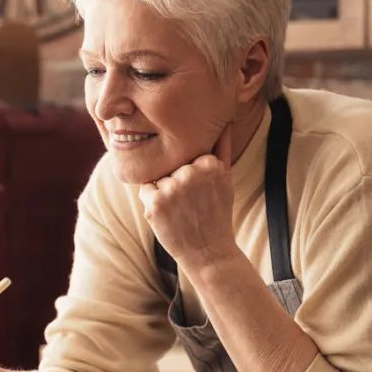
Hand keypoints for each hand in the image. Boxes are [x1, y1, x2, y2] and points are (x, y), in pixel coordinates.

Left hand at [139, 124, 239, 269]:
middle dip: (176, 182)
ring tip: (182, 211)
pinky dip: (152, 202)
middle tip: (192, 204)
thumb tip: (224, 120)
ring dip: (164, 192)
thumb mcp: (225, 178)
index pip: (185, 155)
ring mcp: (172, 187)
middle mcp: (191, 172)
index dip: (189, 173)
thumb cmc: (216, 213)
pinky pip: (145, 189)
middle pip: (170, 165)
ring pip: (158, 177)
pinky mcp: (155, 203)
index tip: (203, 193)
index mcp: (210, 163)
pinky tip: (169, 216)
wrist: (209, 251)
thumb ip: (221, 148)